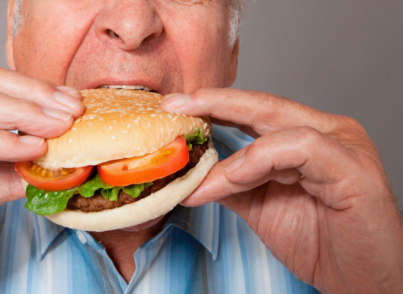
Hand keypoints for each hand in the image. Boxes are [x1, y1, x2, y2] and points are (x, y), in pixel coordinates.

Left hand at [161, 89, 402, 293]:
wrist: (361, 281)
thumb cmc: (320, 242)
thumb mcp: (260, 206)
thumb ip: (231, 183)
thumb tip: (193, 172)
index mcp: (306, 137)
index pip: (254, 111)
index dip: (214, 104)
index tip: (175, 106)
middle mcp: (326, 132)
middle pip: (263, 105)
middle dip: (214, 102)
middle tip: (175, 104)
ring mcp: (344, 146)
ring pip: (276, 126)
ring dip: (231, 154)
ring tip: (202, 177)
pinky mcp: (354, 168)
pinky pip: (302, 147)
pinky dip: (263, 158)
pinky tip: (238, 176)